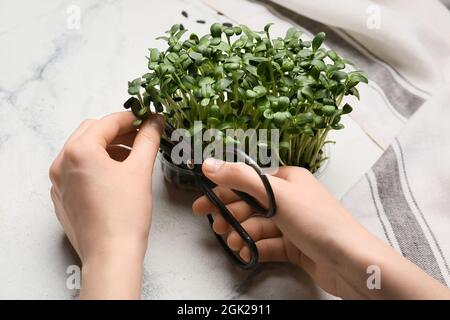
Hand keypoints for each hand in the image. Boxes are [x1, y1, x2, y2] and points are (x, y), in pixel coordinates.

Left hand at [49, 112, 163, 298]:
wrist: (111, 254)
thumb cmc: (125, 213)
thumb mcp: (140, 170)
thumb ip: (148, 139)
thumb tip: (155, 121)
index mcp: (79, 151)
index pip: (107, 122)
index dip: (132, 118)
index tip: (149, 120)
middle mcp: (62, 162)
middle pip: (91, 133)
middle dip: (117, 132)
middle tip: (141, 137)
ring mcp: (58, 181)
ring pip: (83, 151)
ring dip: (107, 148)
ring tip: (131, 158)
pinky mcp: (62, 197)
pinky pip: (77, 170)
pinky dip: (96, 165)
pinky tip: (115, 176)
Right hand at [193, 159, 449, 298]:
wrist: (351, 261)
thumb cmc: (315, 220)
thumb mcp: (276, 194)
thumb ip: (240, 178)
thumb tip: (208, 164)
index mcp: (288, 179)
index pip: (248, 182)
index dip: (223, 193)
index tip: (202, 206)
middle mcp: (290, 199)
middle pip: (251, 205)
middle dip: (231, 216)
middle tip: (214, 227)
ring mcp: (292, 224)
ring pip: (258, 227)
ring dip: (242, 234)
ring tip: (231, 243)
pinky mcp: (295, 247)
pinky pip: (268, 245)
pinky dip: (254, 248)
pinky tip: (244, 253)